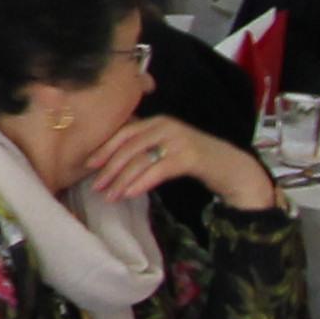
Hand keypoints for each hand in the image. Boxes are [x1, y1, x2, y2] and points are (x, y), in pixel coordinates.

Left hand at [85, 116, 277, 217]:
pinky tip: (130, 194)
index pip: (124, 132)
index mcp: (157, 122)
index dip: (104, 148)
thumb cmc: (193, 161)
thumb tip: (111, 164)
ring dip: (122, 179)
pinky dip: (141, 182)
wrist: (230, 167)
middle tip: (96, 186)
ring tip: (110, 196)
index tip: (88, 165)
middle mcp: (166, 126)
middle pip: (129, 146)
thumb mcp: (165, 149)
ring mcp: (178, 139)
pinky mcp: (190, 156)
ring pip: (141, 159)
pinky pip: (159, 169)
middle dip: (110, 167)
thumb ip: (144, 149)